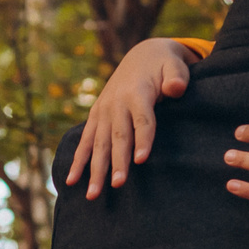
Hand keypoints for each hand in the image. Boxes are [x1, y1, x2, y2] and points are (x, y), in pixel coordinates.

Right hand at [67, 38, 203, 196]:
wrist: (143, 55)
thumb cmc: (164, 65)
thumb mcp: (174, 65)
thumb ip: (177, 77)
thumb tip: (176, 88)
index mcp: (137, 92)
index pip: (142, 119)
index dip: (142, 138)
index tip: (141, 159)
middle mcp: (116, 104)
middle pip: (117, 136)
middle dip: (116, 162)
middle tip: (117, 184)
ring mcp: (103, 111)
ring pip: (99, 144)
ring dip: (95, 169)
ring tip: (93, 194)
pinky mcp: (97, 116)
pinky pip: (86, 142)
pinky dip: (78, 161)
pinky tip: (71, 182)